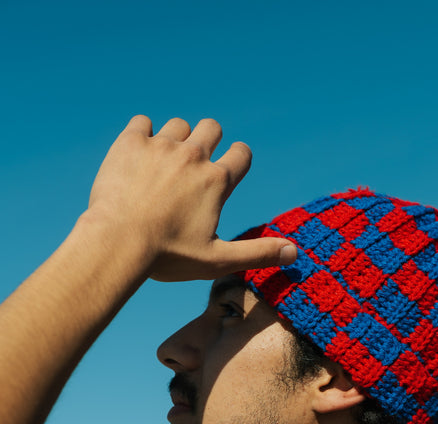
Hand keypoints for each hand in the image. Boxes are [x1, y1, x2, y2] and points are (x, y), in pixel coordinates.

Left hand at [87, 115, 296, 280]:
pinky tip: (137, 158)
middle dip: (209, 141)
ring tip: (163, 167)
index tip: (226, 174)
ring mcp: (160, 146)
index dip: (237, 160)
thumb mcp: (217, 261)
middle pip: (211, 127)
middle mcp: (192, 156)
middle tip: (193, 168)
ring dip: (176, 140)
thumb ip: (257, 253)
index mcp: (217, 181)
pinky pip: (142, 123)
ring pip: (178, 126)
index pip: (241, 154)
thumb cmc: (168, 256)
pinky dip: (142, 136)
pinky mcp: (130, 143)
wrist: (118, 243)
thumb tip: (295, 253)